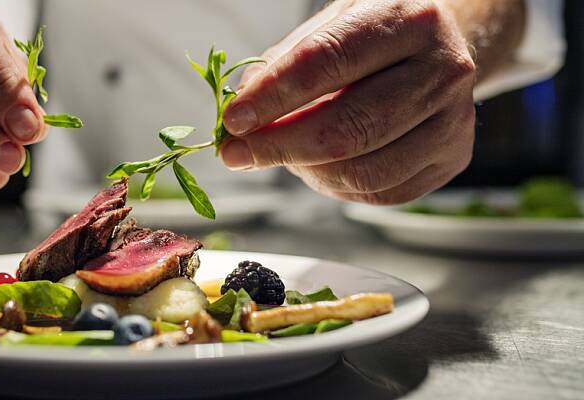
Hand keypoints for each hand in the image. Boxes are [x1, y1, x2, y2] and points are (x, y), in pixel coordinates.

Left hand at [220, 0, 479, 204]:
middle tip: (236, 154)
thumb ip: (284, 63)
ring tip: (279, 154)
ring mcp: (454, 119)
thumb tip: (241, 108)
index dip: (274, 96)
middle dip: (279, 146)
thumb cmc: (375, 37)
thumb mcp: (330, 26)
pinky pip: (379, 193)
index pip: (327, 62)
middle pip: (349, 127)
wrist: (439, 49)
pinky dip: (334, 187)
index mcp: (409, 20)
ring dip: (305, 170)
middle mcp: (443, 69)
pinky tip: (316, 166)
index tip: (233, 120)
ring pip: (363, 170)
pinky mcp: (452, 159)